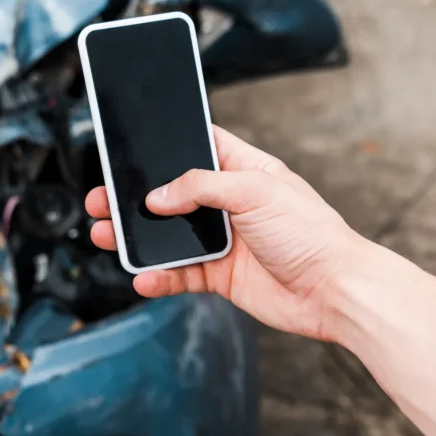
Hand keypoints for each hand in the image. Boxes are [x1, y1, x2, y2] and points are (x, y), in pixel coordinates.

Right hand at [85, 126, 365, 339]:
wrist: (333, 291)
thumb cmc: (311, 233)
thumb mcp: (255, 191)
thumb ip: (201, 187)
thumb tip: (159, 197)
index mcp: (244, 171)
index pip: (199, 147)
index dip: (167, 145)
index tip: (131, 148)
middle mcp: (231, 204)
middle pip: (171, 195)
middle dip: (135, 198)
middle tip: (103, 199)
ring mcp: (225, 241)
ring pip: (169, 236)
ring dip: (137, 238)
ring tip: (105, 237)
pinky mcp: (222, 277)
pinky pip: (181, 275)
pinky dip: (159, 277)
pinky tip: (143, 277)